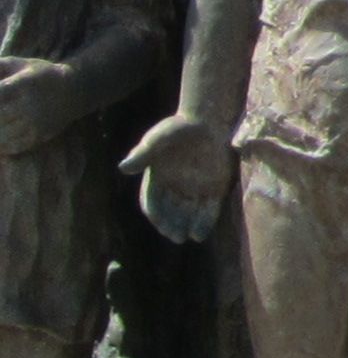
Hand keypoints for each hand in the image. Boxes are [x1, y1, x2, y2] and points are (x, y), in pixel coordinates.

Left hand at [0, 58, 71, 158]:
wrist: (75, 90)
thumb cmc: (41, 74)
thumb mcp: (20, 63)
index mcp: (24, 84)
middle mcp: (30, 105)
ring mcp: (35, 122)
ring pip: (3, 135)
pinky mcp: (40, 135)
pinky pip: (14, 146)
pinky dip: (2, 146)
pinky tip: (0, 139)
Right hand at [124, 111, 232, 243]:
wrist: (209, 120)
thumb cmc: (179, 128)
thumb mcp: (159, 138)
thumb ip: (143, 154)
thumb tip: (123, 168)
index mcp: (157, 179)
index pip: (153, 203)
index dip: (156, 216)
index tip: (160, 225)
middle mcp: (175, 188)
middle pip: (171, 213)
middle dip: (173, 226)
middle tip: (176, 237)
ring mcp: (195, 189)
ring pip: (190, 214)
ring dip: (188, 227)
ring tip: (189, 237)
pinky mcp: (215, 187)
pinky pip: (209, 209)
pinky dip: (205, 222)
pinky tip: (202, 233)